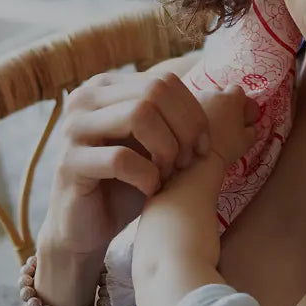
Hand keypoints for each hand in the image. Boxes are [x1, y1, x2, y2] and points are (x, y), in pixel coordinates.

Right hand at [41, 70, 210, 259]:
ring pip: (138, 115)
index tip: (202, 147)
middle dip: (182, 129)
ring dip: (166, 149)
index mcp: (106, 87)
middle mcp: (85, 99)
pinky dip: (147, 176)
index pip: (165, 81)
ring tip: (168, 174)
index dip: (193, 114)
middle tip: (186, 163)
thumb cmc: (127, 180)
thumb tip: (236, 94)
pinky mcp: (69, 163)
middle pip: (154, 92)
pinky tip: (150, 189)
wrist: (87, 224)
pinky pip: (120, 159)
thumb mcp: (154, 141)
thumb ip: (176, 116)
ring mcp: (74, 128)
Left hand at [196, 86, 257, 165]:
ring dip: (209, 107)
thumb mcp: (247, 140)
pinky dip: (197, 113)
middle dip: (224, 102)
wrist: (197, 157)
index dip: (242, 104)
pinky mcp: (181, 107)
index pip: (239, 93)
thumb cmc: (227, 147)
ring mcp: (196, 97)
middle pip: (221, 92)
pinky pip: (192, 107)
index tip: (243, 116)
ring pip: (205, 98)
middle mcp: (214, 92)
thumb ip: (252, 129)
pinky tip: (195, 128)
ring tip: (210, 124)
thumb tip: (250, 126)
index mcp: (232, 97)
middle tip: (225, 119)